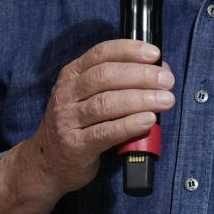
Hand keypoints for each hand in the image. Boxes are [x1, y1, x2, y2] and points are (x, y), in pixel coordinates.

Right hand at [0, 40, 174, 206]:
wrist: (47, 164)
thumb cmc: (77, 125)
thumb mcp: (86, 96)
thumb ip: (116, 82)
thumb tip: (157, 72)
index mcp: (71, 75)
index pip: (101, 53)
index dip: (129, 50)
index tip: (154, 54)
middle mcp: (66, 94)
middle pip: (105, 76)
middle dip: (141, 75)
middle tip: (167, 80)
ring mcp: (68, 120)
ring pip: (106, 103)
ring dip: (141, 99)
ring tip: (165, 100)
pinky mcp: (75, 146)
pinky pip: (106, 132)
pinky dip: (130, 125)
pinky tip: (148, 120)